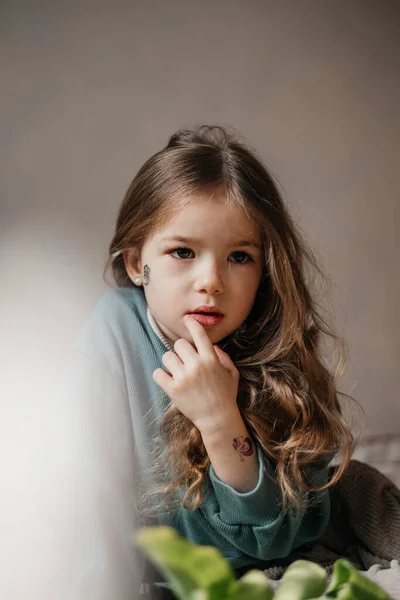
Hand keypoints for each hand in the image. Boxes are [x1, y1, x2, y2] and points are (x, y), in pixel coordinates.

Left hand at [152, 315, 239, 432]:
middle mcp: (196, 365)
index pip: (199, 334)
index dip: (192, 324)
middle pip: (179, 344)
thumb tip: (211, 345)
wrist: (217, 419)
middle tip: (185, 361)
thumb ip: (223, 357)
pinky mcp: (173, 390)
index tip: (187, 320)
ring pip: (167, 356)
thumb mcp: (232, 373)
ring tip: (177, 372)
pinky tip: (168, 380)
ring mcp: (183, 378)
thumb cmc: (226, 395)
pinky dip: (161, 376)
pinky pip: (158, 373)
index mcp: (211, 359)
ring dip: (171, 363)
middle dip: (181, 351)